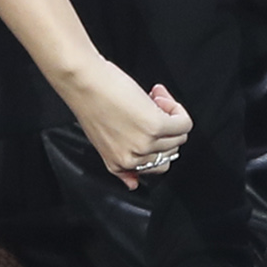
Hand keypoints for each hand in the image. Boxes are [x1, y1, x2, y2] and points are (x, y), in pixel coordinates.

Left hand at [54, 63, 192, 190]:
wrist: (82, 81)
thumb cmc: (89, 101)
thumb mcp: (101, 142)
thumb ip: (119, 164)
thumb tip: (132, 184)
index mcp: (117, 165)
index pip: (155, 168)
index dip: (158, 142)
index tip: (152, 127)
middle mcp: (132, 159)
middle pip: (170, 152)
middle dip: (166, 128)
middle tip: (153, 107)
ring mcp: (145, 144)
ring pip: (178, 137)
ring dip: (171, 114)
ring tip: (153, 98)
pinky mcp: (155, 126)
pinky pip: (184, 124)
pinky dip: (177, 108)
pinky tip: (159, 96)